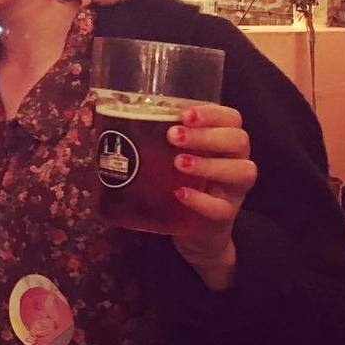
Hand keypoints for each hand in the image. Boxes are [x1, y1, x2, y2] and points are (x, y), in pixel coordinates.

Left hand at [167, 104, 258, 288]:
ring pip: (242, 171)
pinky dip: (200, 200)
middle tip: (172, 136)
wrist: (194, 230)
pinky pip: (222, 208)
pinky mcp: (226, 216)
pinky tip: (179, 194)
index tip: (184, 114)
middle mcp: (236, 160)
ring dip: (208, 164)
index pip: (232, 118)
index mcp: (223, 140)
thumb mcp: (168, 156)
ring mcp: (234, 190)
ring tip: (178, 163)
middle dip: (206, 135)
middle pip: (239, 140)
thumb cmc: (179, 181)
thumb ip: (151, 136)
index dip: (212, 114)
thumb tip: (102, 115)